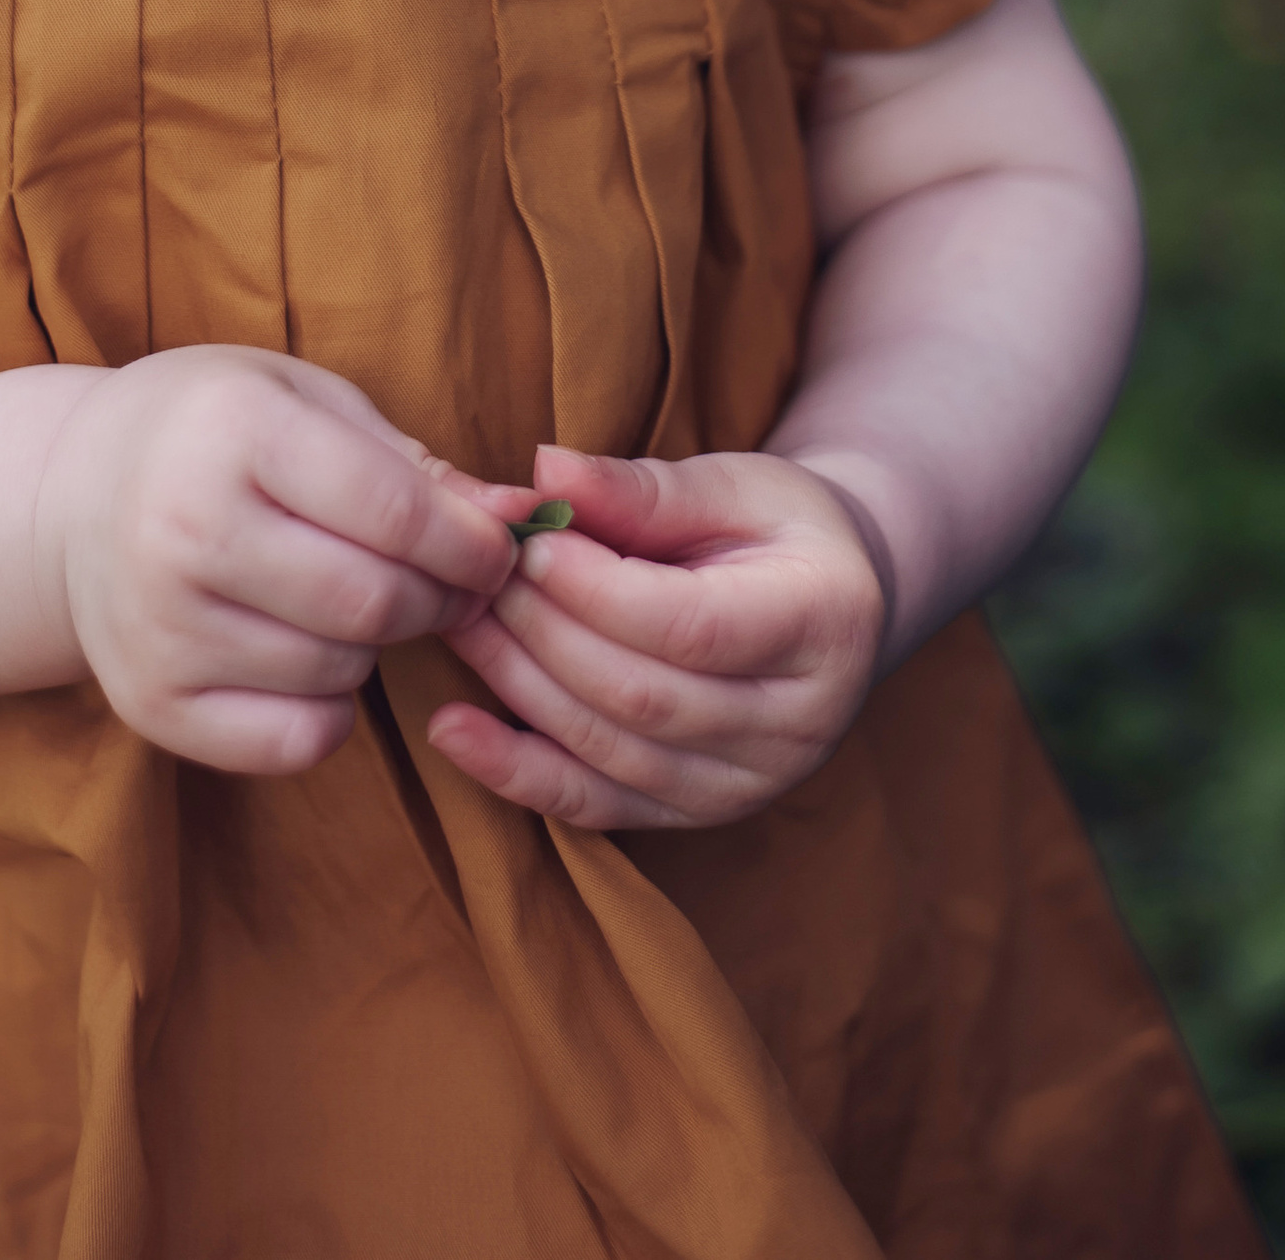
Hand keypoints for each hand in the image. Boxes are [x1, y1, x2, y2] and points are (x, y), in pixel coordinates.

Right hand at [37, 346, 527, 777]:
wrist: (74, 493)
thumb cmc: (219, 431)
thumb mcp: (309, 403)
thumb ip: (415, 466)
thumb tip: (524, 516)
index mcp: (232, 431)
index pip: (392, 512)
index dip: (471, 543)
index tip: (498, 549)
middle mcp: (182, 529)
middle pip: (371, 602)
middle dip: (439, 599)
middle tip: (451, 583)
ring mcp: (158, 627)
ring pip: (338, 672)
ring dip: (379, 648)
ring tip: (358, 600)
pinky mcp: (150, 703)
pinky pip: (294, 741)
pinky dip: (330, 711)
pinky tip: (312, 655)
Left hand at [426, 445, 887, 833]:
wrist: (833, 598)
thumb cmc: (779, 523)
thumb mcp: (733, 482)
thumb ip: (642, 489)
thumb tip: (544, 470)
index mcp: (823, 624)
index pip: (688, 625)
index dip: (592, 588)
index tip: (522, 541)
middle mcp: (798, 725)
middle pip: (642, 695)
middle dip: (540, 632)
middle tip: (472, 574)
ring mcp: (751, 784)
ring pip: (610, 753)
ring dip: (517, 686)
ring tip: (458, 620)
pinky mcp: (699, 814)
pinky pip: (597, 808)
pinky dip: (516, 771)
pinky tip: (452, 729)